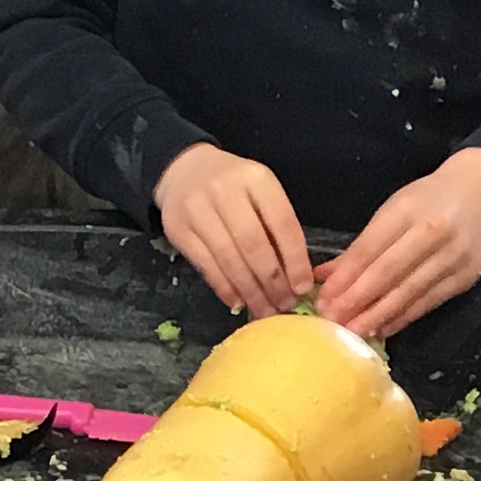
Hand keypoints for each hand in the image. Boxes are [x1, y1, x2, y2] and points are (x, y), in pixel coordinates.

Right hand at [153, 143, 313, 318]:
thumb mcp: (260, 192)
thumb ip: (276, 225)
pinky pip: (206, 266)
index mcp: (255, 179)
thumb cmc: (233, 186)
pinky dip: (225, 288)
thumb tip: (295, 276)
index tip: (303, 286)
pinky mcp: (177, 230)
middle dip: (272, 281)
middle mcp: (224, 191)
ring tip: (265, 309)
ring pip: (229, 259)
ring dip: (250, 291)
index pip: (282, 223)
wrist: (184, 171)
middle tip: (284, 305)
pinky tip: (238, 301)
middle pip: (253, 245)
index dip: (295, 259)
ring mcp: (197, 210)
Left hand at [315, 149, 480, 337]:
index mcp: (407, 209)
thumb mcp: (393, 211)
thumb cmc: (427, 201)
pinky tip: (383, 328)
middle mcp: (433, 231)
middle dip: (357, 299)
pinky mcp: (465, 276)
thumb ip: (361, 246)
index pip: (370, 248)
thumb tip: (323, 276)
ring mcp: (453, 255)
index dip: (345, 277)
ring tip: (354, 332)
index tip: (323, 299)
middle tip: (333, 321)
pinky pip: (429, 302)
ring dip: (378, 314)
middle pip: (389, 271)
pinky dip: (403, 317)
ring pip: (409, 291)